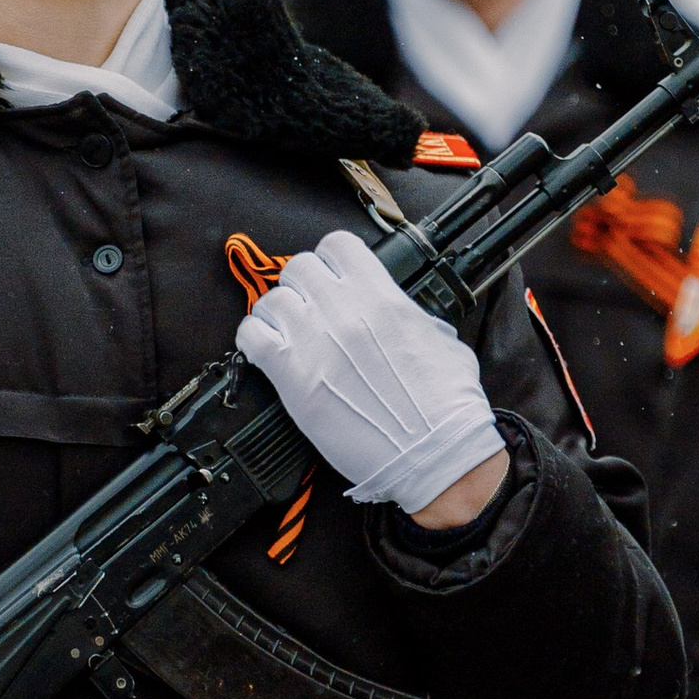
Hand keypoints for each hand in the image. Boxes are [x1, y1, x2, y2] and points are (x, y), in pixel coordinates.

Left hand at [234, 231, 504, 517]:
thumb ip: (413, 316)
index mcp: (381, 295)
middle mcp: (342, 309)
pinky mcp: (291, 376)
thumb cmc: (447, 405)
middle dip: (303, 286)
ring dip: (277, 315)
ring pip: (270, 300)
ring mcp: (312, 339)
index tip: (333, 277)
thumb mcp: (443, 340)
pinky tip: (267, 353)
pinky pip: (251, 338)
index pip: (337, 245)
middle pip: (298, 268)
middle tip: (310, 309)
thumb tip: (400, 313)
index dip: (332, 261)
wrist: (435, 452)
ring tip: (288, 334)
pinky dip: (253, 341)